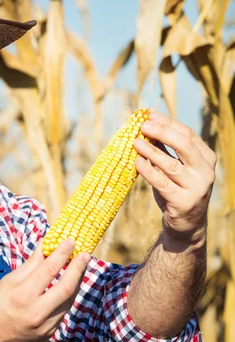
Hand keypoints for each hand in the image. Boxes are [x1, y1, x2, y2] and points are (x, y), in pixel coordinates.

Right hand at [0, 239, 90, 341]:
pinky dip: (67, 297)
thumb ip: (31, 264)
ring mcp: (44, 326)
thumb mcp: (9, 281)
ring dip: (76, 283)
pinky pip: (63, 312)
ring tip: (79, 268)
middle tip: (85, 254)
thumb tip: (46, 245)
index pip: (49, 269)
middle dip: (79, 268)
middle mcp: (36, 312)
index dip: (63, 253)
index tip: (71, 241)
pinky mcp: (48, 334)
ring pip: (69, 301)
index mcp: (23, 295)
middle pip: (67, 287)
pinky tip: (68, 287)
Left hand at [133, 111, 215, 244]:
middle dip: (162, 132)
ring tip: (135, 142)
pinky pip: (162, 183)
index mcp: (206, 158)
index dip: (168, 123)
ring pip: (171, 164)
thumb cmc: (177, 191)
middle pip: (184, 145)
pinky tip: (137, 162)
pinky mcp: (183, 202)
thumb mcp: (174, 169)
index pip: (187, 134)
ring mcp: (196, 188)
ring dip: (151, 151)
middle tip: (142, 125)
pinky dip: (149, 171)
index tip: (149, 115)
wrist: (186, 226)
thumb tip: (147, 126)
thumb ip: (165, 150)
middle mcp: (206, 172)